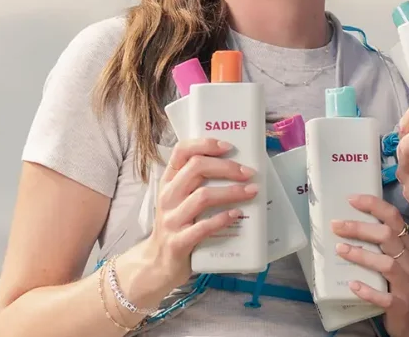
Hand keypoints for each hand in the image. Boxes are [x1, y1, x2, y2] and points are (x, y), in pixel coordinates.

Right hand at [141, 138, 259, 289]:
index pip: (181, 151)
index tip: (228, 146)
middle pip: (197, 168)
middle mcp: (168, 196)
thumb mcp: (180, 200)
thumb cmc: (177, 225)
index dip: (205, 144)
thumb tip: (238, 168)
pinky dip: (222, 219)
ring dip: (231, 192)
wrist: (157, 263)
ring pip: (203, 196)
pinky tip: (237, 215)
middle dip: (227, 167)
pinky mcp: (178, 242)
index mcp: (169, 181)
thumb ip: (199, 183)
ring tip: (251, 191)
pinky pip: (203, 227)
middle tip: (249, 173)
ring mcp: (171, 219)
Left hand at [332, 194, 408, 336]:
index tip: (351, 199)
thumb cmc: (403, 283)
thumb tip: (351, 224)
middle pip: (387, 236)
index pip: (394, 218)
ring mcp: (406, 283)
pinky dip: (368, 290)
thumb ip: (383, 243)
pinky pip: (384, 296)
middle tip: (336, 225)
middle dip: (360, 228)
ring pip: (386, 264)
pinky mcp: (400, 304)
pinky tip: (352, 285)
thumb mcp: (399, 258)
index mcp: (408, 245)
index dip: (373, 205)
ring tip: (340, 249)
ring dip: (362, 255)